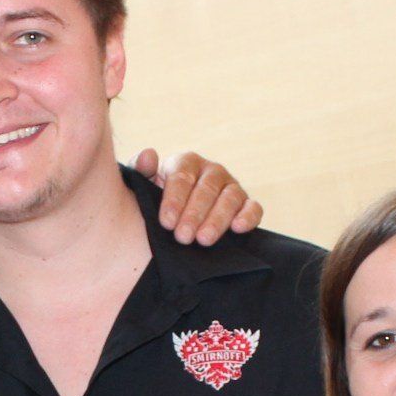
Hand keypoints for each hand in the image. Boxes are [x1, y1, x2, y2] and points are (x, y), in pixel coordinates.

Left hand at [132, 148, 263, 245]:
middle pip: (206, 188)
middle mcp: (211, 170)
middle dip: (194, 214)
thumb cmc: (159, 200)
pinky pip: (253, 207)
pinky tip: (238, 228)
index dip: (174, 199)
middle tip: (182, 237)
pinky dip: (248, 216)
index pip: (182, 176)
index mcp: (186, 162)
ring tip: (204, 240)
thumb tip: (148, 155)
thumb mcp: (146, 186)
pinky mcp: (247, 203)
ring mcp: (231, 186)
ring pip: (230, 197)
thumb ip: (142, 172)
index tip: (166, 222)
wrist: (181, 217)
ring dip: (217, 219)